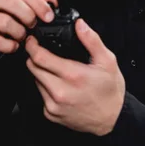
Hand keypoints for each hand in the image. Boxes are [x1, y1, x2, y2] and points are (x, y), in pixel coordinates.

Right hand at [0, 0, 56, 56]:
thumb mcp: (14, 6)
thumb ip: (33, 0)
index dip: (38, 3)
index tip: (48, 16)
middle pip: (12, 1)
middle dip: (29, 16)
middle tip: (33, 26)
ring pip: (5, 21)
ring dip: (19, 32)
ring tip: (21, 36)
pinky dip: (10, 45)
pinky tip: (12, 45)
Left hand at [25, 18, 125, 135]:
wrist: (112, 120)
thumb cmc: (110, 92)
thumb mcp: (107, 61)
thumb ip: (91, 40)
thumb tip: (80, 25)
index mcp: (72, 75)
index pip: (39, 57)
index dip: (32, 46)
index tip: (32, 41)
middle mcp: (60, 92)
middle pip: (32, 67)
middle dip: (35, 57)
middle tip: (44, 53)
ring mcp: (53, 105)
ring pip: (35, 80)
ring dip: (41, 72)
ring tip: (56, 71)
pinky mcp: (51, 114)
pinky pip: (40, 94)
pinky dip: (45, 87)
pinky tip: (59, 86)